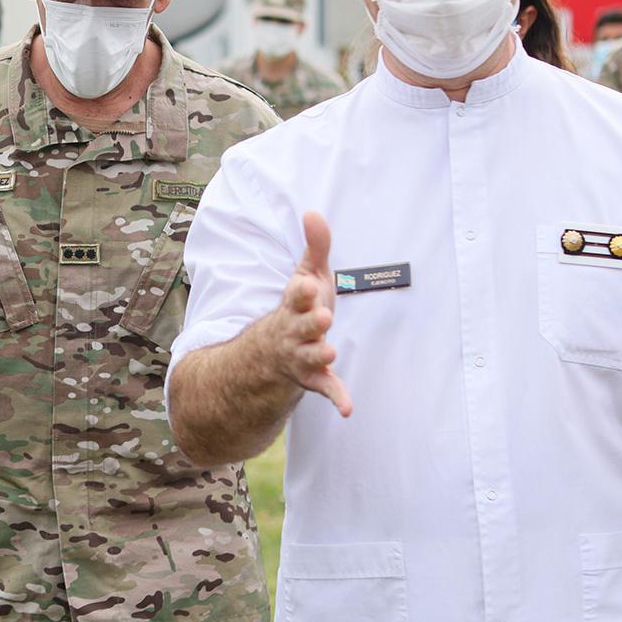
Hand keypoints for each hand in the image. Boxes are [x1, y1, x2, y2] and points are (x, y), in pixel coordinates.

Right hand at [267, 212, 351, 416]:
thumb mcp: (307, 274)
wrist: (273, 350)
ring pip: (309, 357)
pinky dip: (335, 397)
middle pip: (301, 326)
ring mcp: (301, 355)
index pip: (296, 295)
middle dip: (310, 323)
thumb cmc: (300, 306)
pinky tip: (347, 409)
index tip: (308, 285)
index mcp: (294, 304)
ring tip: (330, 354)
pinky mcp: (312, 377)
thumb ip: (315, 246)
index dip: (302, 292)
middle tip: (323, 318)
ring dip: (319, 356)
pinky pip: (324, 388)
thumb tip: (314, 211)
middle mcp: (294, 330)